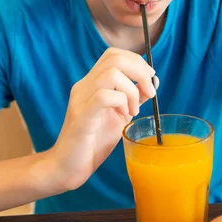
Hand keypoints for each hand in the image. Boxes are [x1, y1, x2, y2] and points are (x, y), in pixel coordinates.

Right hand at [47, 47, 156, 191]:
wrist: (68, 167)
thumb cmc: (92, 143)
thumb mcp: (120, 116)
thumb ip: (134, 98)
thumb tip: (153, 82)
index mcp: (92, 83)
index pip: (114, 54)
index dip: (136, 61)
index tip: (149, 79)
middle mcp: (84, 86)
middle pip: (114, 58)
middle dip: (140, 71)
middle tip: (148, 93)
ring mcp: (81, 99)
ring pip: (111, 73)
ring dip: (132, 90)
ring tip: (133, 110)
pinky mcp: (82, 116)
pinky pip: (104, 96)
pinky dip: (121, 102)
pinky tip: (123, 116)